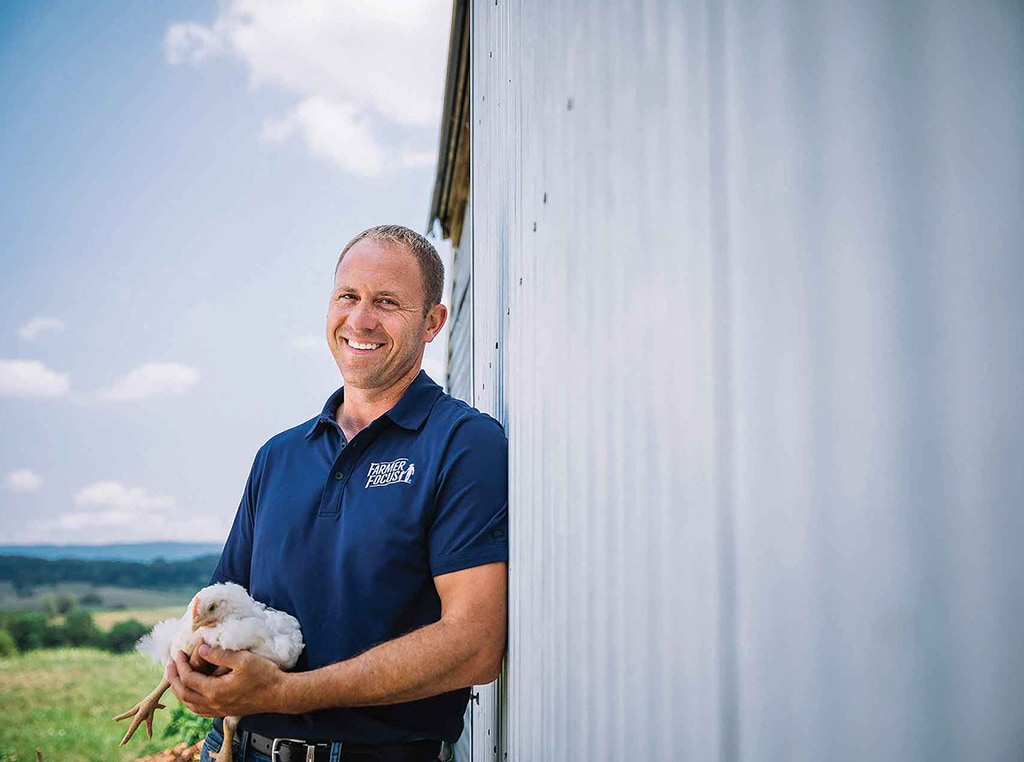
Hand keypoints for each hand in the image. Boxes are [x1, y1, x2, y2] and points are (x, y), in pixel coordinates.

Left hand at [166, 644, 286, 717]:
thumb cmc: (264, 675)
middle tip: (170, 665)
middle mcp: (213, 704)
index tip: (178, 653)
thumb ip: (220, 654)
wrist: (279, 694)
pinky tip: (193, 694)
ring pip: (190, 705)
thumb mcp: (242, 659)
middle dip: (174, 679)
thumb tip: (201, 649)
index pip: (188, 678)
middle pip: (184, 694)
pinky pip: (200, 710)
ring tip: (176, 679)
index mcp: (215, 691)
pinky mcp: (225, 711)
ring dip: (180, 691)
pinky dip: (190, 702)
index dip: (180, 665)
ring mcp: (219, 710)